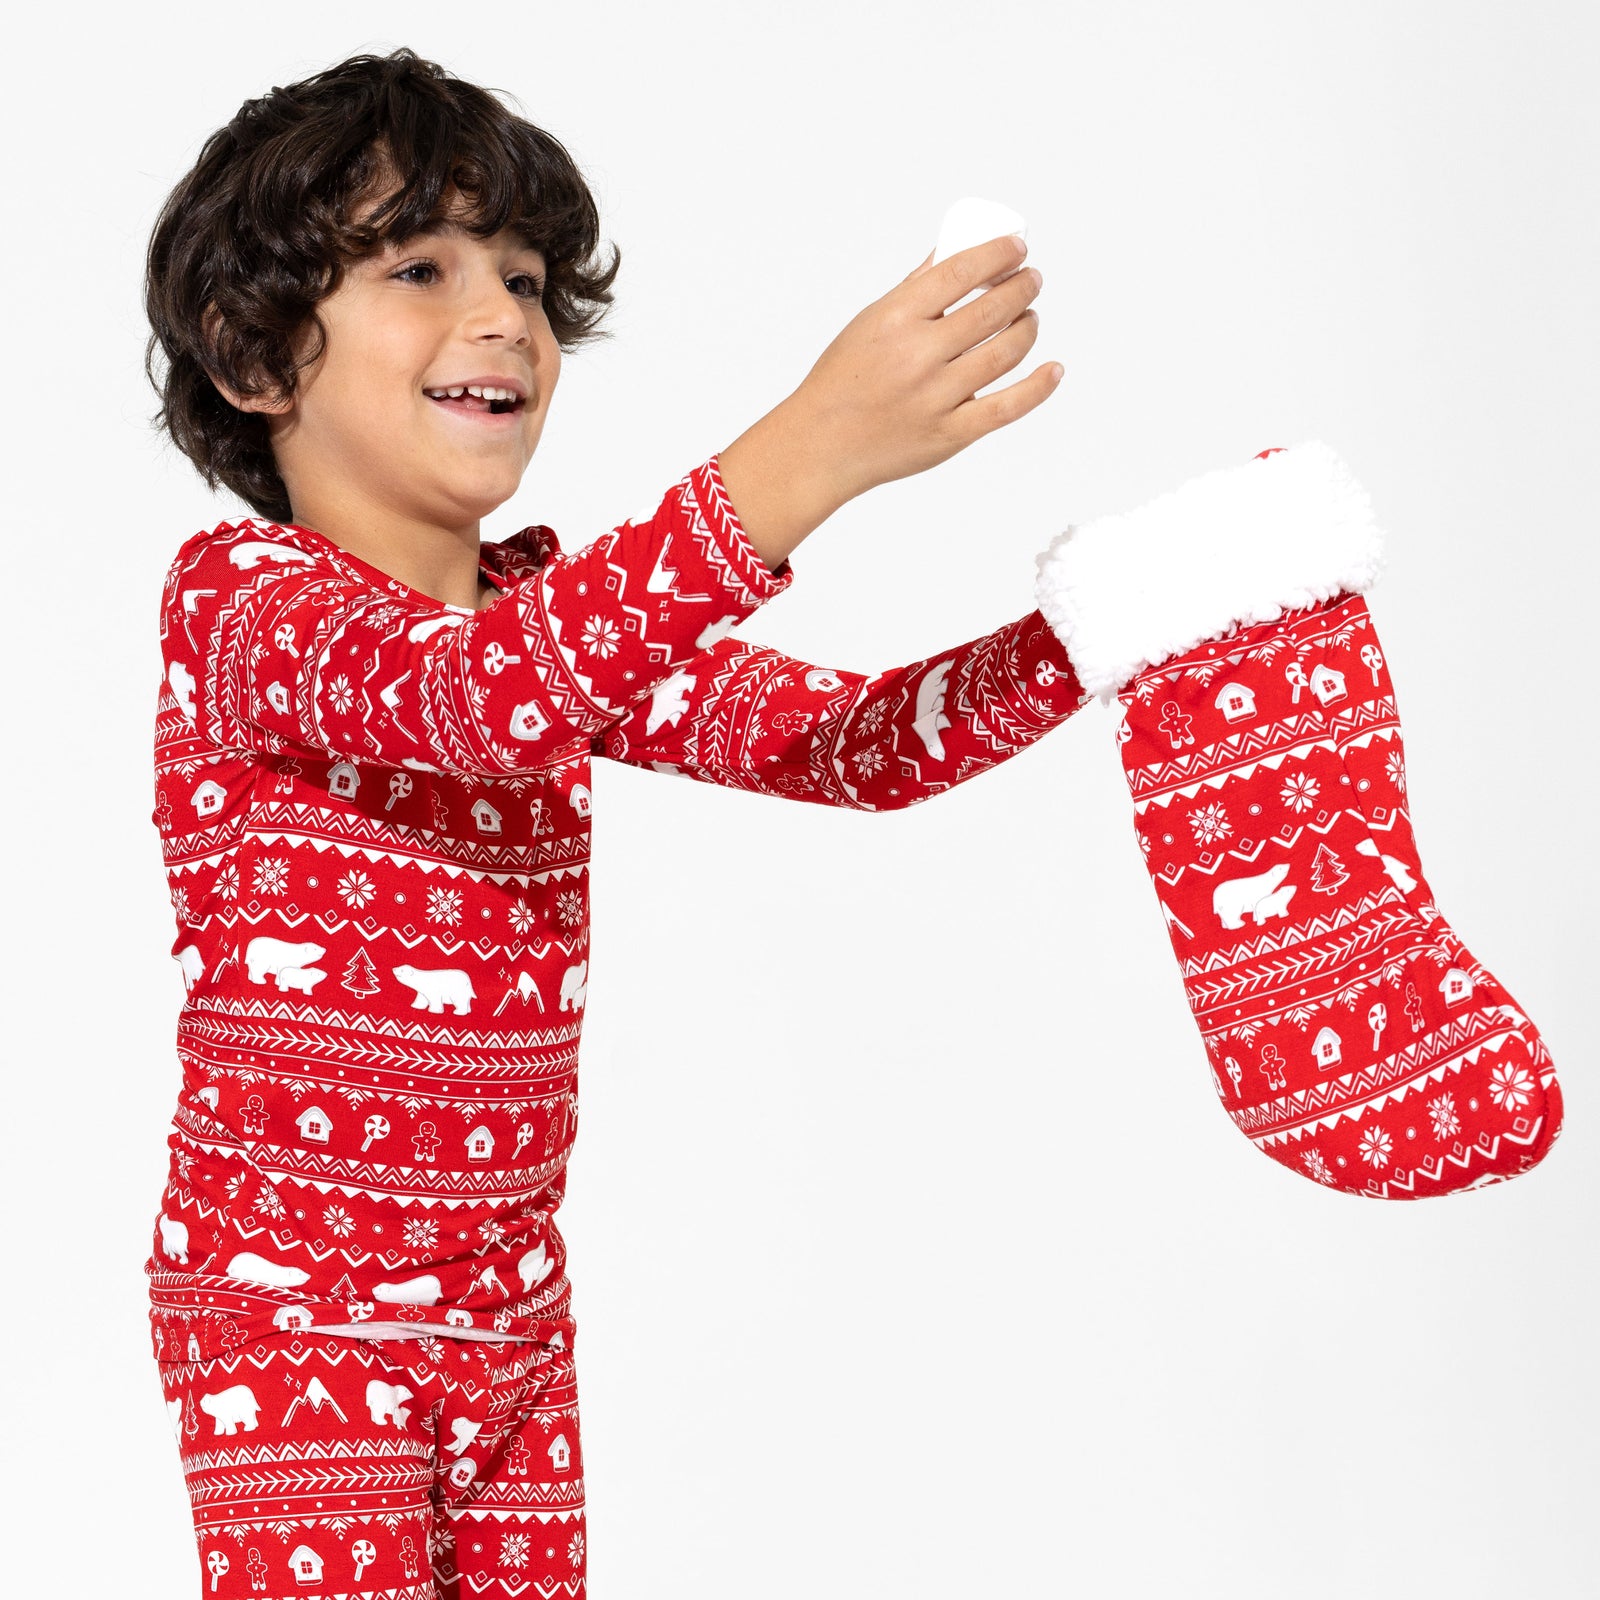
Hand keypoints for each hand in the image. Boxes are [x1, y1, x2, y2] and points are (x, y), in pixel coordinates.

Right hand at [789, 232, 1058, 502]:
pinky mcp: (950, 435)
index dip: (998, 254)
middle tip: (1031, 279)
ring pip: (1005, 353)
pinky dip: (1038, 387)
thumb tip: (954, 252)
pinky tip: (1053, 370)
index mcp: (895, 319)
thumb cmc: (843, 381)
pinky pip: (1007, 407)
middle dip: (1022, 287)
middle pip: (991, 310)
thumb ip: (914, 289)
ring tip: (1029, 317)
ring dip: (1027, 328)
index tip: (1017, 248)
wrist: (821, 445)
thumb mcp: (869, 323)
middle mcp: (918, 357)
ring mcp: (936, 398)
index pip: (961, 272)